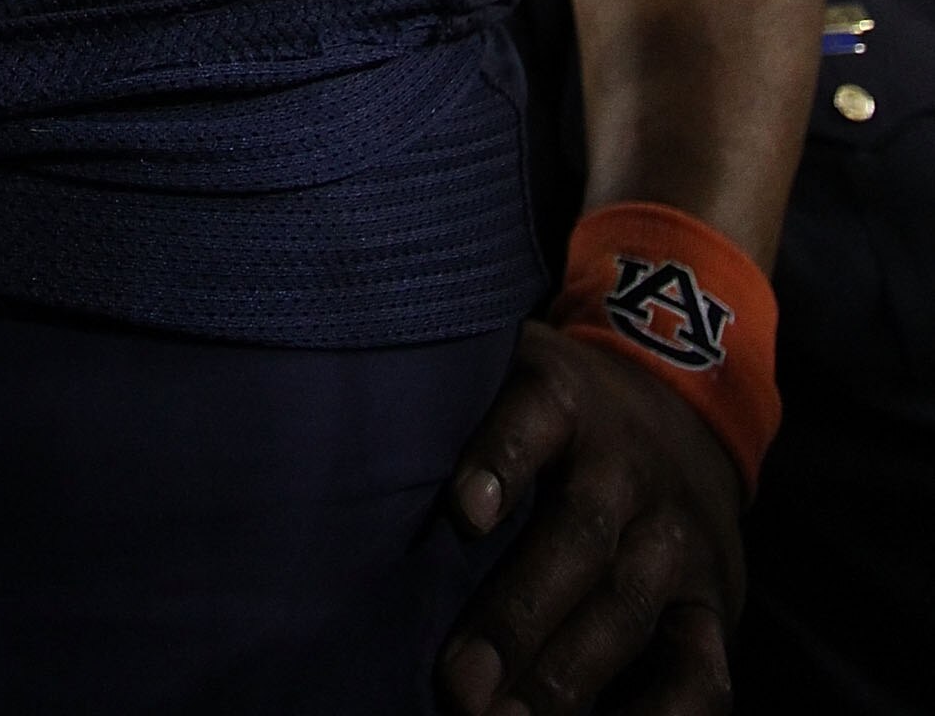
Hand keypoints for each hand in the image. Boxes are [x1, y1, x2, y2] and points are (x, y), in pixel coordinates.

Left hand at [437, 321, 743, 715]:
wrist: (688, 409)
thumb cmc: (557, 413)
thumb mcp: (514, 379)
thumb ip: (456, 412)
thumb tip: (348, 466)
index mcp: (565, 399)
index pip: (532, 420)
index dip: (501, 462)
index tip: (462, 515)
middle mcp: (629, 466)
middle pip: (577, 538)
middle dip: (517, 617)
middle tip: (457, 686)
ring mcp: (677, 538)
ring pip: (625, 608)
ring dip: (566, 676)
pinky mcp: (715, 604)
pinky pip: (701, 673)